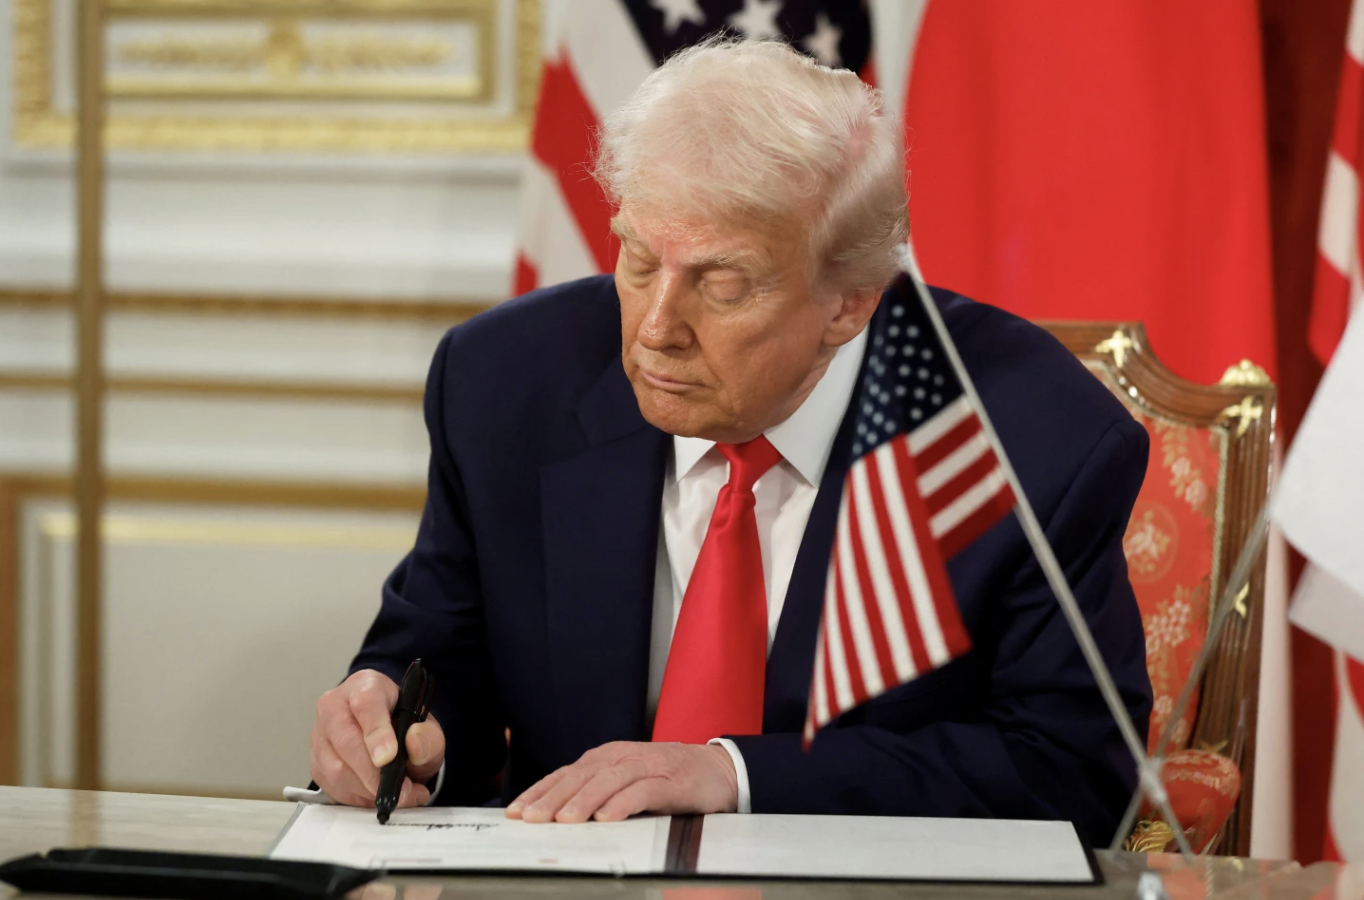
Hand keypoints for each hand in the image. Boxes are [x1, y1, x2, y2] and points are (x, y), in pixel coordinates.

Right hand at [310, 668, 444, 808]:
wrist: (388, 736)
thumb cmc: (404, 728)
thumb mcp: (427, 729)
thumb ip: (428, 737)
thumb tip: (415, 743)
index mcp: (366, 686)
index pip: (366, 704)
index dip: (376, 732)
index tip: (389, 757)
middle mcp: (336, 706)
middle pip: (346, 740)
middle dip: (374, 773)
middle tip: (400, 790)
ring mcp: (320, 735)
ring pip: (336, 768)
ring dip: (368, 789)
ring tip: (396, 794)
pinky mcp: (316, 762)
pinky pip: (332, 786)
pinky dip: (357, 797)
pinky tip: (376, 794)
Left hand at [505, 741, 737, 822]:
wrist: (718, 770)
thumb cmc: (667, 779)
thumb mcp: (625, 783)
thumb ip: (596, 793)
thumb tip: (554, 817)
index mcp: (606, 758)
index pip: (564, 774)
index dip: (538, 791)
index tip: (515, 812)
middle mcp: (622, 757)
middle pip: (581, 776)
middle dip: (552, 798)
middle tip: (530, 818)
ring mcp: (647, 766)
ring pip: (608, 780)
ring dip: (583, 800)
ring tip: (564, 821)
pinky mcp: (670, 781)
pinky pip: (642, 791)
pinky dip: (623, 803)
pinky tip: (607, 818)